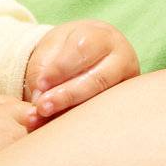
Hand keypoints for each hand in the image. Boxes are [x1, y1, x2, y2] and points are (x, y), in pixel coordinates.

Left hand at [23, 19, 139, 127]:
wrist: (89, 52)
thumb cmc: (68, 47)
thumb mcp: (53, 46)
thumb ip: (43, 67)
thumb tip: (39, 99)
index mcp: (104, 37)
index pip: (84, 50)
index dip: (61, 68)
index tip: (40, 84)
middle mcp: (122, 60)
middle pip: (98, 79)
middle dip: (67, 95)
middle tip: (42, 107)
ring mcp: (126, 86)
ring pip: (102, 102)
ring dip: (71, 113)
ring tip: (44, 119)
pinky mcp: (122, 107)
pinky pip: (101, 118)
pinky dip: (74, 124)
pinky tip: (54, 128)